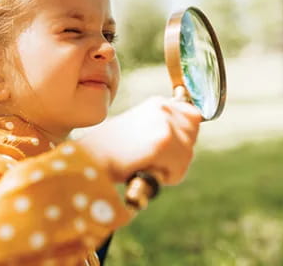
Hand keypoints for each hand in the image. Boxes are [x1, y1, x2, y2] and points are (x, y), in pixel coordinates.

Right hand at [77, 96, 201, 184]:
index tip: (171, 146)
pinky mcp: (163, 141)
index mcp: (156, 103)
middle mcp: (163, 108)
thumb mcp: (137, 130)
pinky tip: (142, 170)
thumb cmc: (106, 150)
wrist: (88, 159)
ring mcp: (164, 123)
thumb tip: (183, 142)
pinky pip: (177, 170)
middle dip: (179, 152)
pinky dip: (163, 178)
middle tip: (153, 160)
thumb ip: (159, 129)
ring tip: (143, 165)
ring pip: (186, 155)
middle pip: (193, 134)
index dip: (185, 133)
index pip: (192, 114)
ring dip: (169, 168)